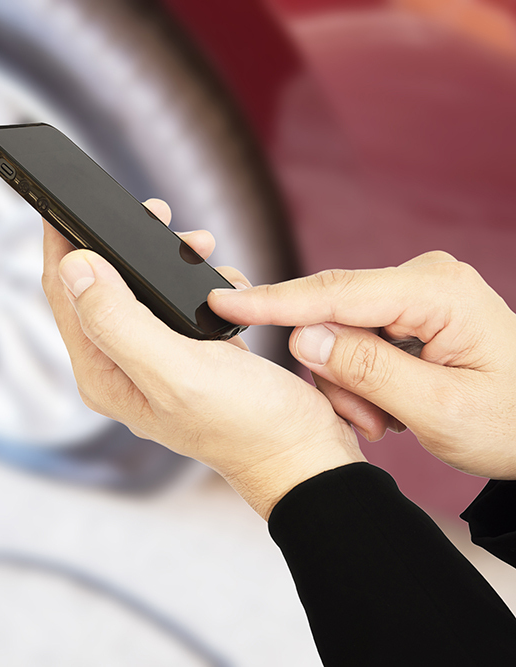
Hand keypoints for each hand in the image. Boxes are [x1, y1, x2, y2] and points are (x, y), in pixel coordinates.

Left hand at [42, 200, 363, 518]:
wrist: (303, 454)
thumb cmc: (246, 425)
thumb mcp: (177, 370)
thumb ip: (120, 321)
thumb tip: (75, 267)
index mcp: (101, 372)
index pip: (64, 293)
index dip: (62, 242)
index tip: (68, 199)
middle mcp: (118, 366)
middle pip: (98, 284)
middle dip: (125, 243)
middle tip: (160, 215)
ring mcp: (151, 360)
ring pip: (140, 288)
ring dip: (167, 259)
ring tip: (201, 246)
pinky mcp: (185, 354)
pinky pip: (175, 300)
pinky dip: (196, 282)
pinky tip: (222, 283)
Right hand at [209, 251, 515, 479]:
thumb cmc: (513, 423)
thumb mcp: (440, 410)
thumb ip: (366, 370)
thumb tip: (301, 336)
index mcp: (437, 292)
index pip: (335, 292)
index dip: (273, 301)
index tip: (221, 303)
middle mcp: (423, 279)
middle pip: (332, 316)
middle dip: (336, 373)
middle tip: (374, 425)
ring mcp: (415, 292)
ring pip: (338, 333)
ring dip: (350, 384)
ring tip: (391, 421)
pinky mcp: (408, 310)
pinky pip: (355, 339)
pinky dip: (361, 378)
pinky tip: (392, 404)